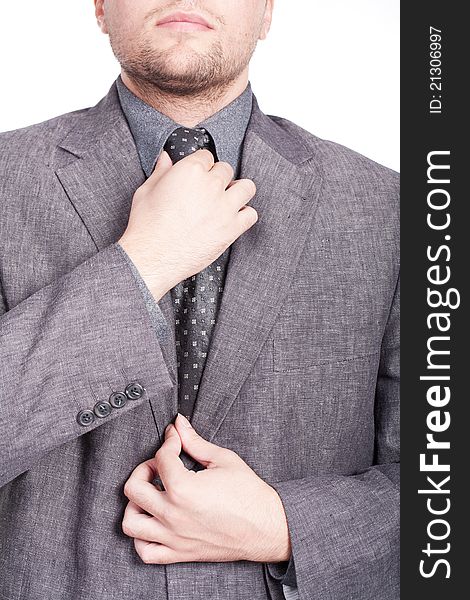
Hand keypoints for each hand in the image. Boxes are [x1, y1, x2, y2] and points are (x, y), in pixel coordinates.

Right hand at [117, 149, 256, 300]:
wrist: (152, 257)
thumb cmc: (146, 225)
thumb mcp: (146, 191)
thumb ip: (161, 172)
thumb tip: (166, 158)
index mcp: (190, 171)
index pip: (207, 156)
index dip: (202, 166)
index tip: (199, 176)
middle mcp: (211, 185)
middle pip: (227, 170)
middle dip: (218, 179)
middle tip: (209, 192)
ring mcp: (224, 207)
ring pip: (247, 188)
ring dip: (238, 192)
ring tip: (227, 201)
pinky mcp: (232, 229)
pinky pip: (251, 215)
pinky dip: (244, 216)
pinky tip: (232, 219)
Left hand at [122, 413, 291, 564]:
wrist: (266, 526)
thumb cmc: (249, 494)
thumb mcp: (222, 459)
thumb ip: (195, 441)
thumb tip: (179, 424)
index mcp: (184, 489)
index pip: (161, 458)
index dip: (169, 441)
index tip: (175, 438)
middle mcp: (173, 515)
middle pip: (134, 488)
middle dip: (144, 469)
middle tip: (159, 465)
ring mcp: (174, 537)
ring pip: (130, 522)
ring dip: (135, 504)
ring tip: (151, 494)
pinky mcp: (179, 553)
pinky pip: (144, 552)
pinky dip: (141, 538)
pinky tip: (154, 521)